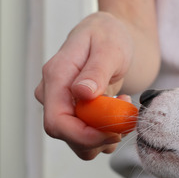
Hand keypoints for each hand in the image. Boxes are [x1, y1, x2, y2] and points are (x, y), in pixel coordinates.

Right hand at [34, 11, 134, 159]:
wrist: (110, 35)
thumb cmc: (108, 35)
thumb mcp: (109, 47)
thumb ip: (96, 71)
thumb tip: (81, 93)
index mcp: (55, 77)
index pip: (56, 122)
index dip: (83, 136)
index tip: (113, 132)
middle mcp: (52, 95)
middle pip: (67, 136)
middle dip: (100, 135)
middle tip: (126, 114)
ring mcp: (61, 106)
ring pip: (79, 142)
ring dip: (106, 134)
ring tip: (123, 106)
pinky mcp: (73, 114)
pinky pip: (88, 137)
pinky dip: (107, 131)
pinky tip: (117, 108)